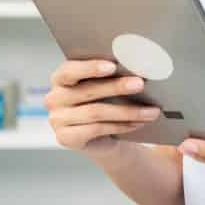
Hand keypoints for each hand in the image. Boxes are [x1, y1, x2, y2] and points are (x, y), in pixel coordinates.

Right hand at [44, 59, 160, 156]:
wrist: (102, 137)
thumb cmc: (105, 103)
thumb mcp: (106, 87)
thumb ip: (111, 76)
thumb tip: (137, 66)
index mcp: (60, 78)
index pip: (70, 70)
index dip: (90, 67)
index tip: (112, 66)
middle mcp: (54, 98)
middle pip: (87, 91)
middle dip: (117, 87)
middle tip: (140, 84)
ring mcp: (57, 120)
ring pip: (96, 112)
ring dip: (127, 111)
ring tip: (150, 111)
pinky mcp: (65, 138)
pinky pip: (97, 129)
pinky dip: (121, 126)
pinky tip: (138, 123)